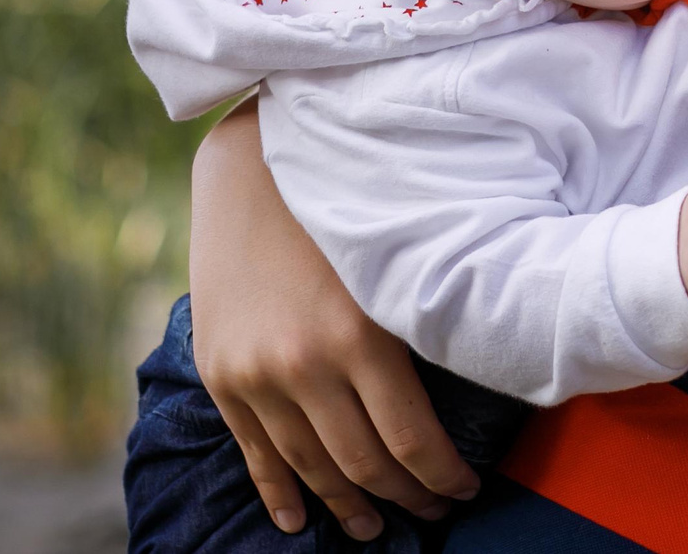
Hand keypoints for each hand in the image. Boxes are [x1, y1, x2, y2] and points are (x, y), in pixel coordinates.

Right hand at [189, 100, 478, 540]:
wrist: (251, 169)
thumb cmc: (344, 209)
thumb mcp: (395, 266)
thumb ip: (419, 330)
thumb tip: (461, 399)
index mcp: (361, 337)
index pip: (412, 441)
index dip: (443, 478)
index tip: (466, 489)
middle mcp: (304, 365)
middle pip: (365, 464)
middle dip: (407, 497)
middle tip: (434, 511)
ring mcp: (256, 375)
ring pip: (311, 469)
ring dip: (348, 506)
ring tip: (376, 525)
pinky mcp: (221, 375)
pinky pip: (255, 454)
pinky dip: (280, 494)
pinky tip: (299, 521)